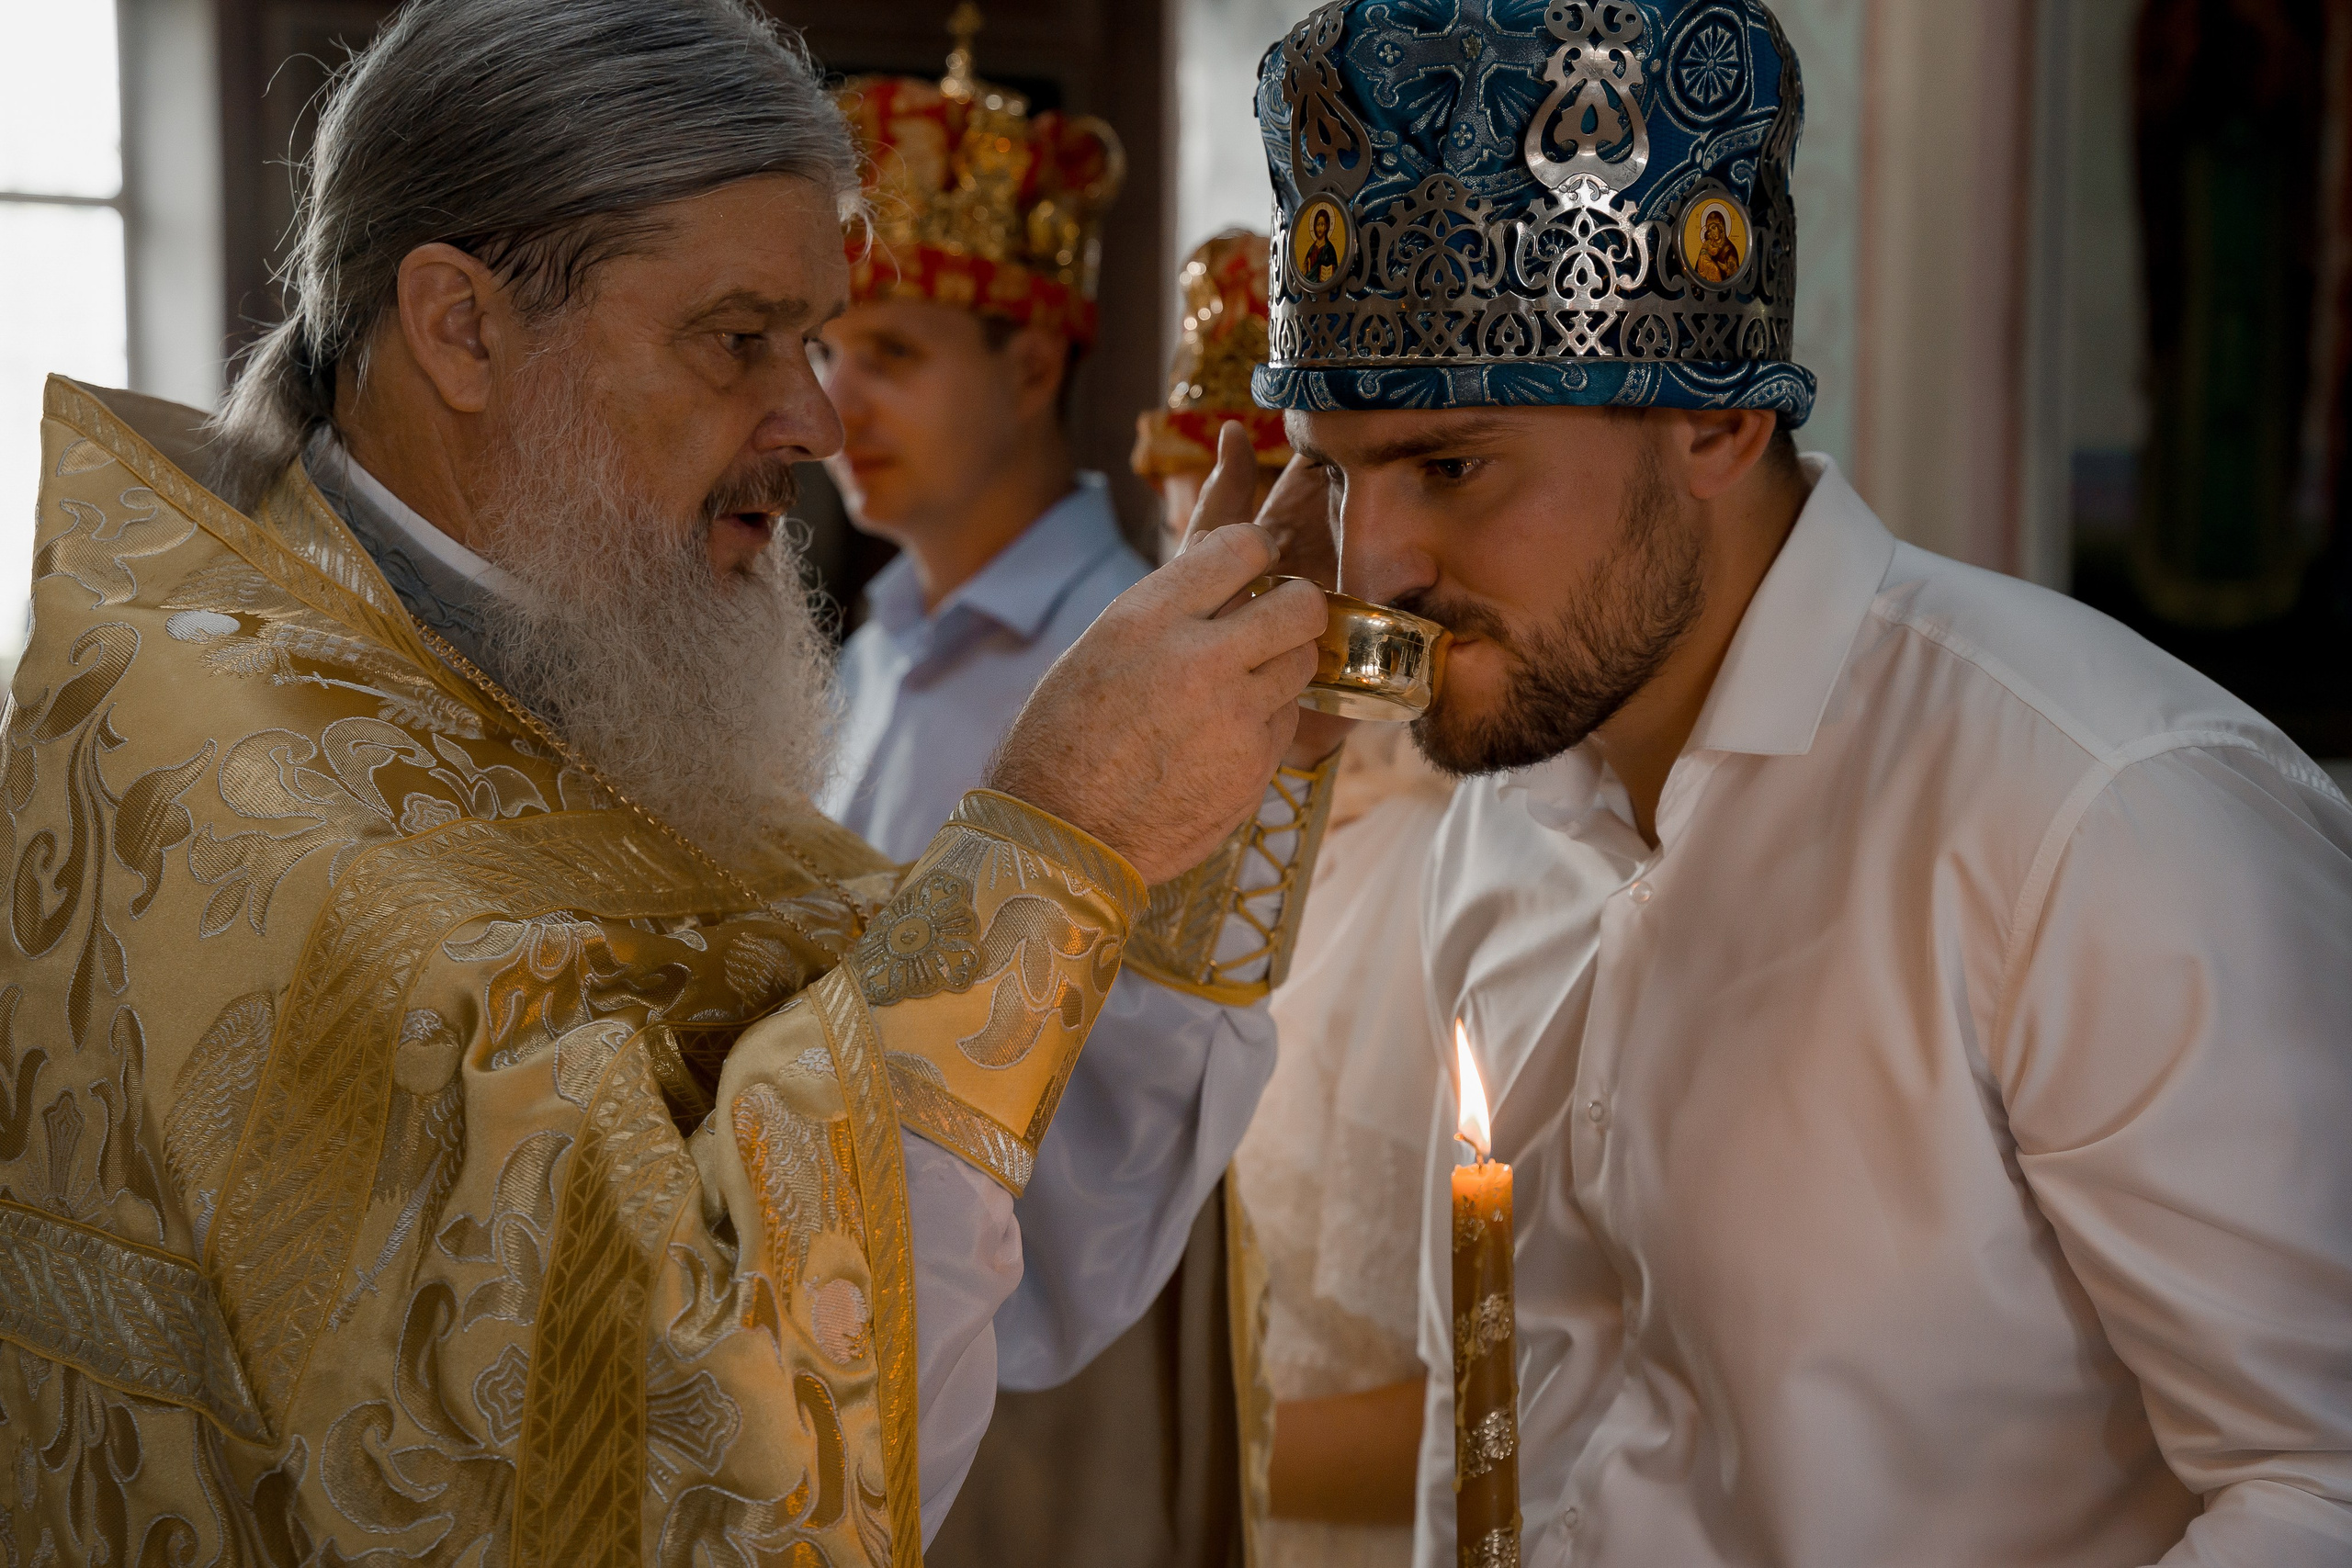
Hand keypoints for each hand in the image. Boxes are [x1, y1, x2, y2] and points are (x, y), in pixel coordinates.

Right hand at [989, 427, 1326, 884]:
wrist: (1061, 838)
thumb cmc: (1061, 743)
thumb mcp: (1096, 652)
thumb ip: (1164, 618)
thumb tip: (1223, 592)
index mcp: (1147, 619)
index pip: (1240, 548)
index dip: (1258, 548)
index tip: (1261, 560)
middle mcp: (1200, 660)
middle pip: (1299, 606)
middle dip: (1296, 606)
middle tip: (1280, 618)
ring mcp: (1235, 718)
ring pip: (1302, 663)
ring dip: (1282, 663)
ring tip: (1246, 681)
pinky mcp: (1254, 767)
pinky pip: (1286, 721)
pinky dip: (1267, 719)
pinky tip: (1227, 734)